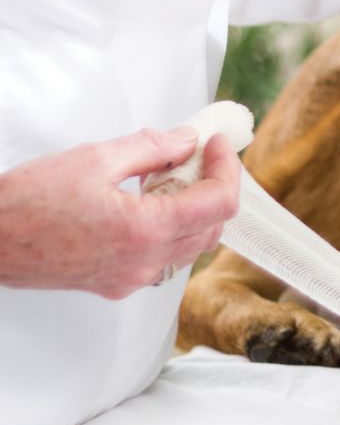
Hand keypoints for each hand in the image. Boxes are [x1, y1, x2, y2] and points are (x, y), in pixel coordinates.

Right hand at [0, 127, 240, 298]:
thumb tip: (188, 140)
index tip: (218, 144)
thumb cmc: (26, 204)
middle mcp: (144, 262)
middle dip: (215, 186)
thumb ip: (152, 147)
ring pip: (191, 245)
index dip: (227, 168)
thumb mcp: (95, 158)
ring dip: (194, 208)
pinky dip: (170, 228)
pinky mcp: (116, 284)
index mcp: (145, 231)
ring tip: (167, 175)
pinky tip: (147, 202)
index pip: (219, 202)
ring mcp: (131, 279)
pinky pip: (164, 258)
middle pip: (212, 226)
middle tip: (198, 155)